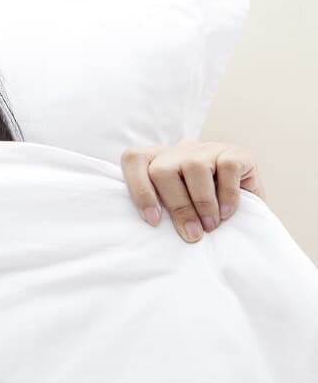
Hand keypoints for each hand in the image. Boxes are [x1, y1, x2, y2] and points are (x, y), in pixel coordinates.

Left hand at [120, 139, 264, 242]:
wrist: (248, 212)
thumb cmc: (202, 214)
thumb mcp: (176, 210)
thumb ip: (161, 210)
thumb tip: (152, 226)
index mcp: (158, 160)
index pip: (134, 158)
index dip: (139, 189)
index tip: (153, 221)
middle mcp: (179, 150)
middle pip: (162, 169)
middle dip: (176, 205)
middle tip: (191, 233)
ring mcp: (207, 149)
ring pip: (193, 166)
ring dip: (202, 202)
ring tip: (210, 226)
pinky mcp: (236, 153)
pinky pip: (227, 167)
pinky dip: (227, 194)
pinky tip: (227, 213)